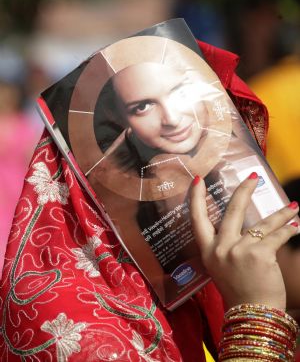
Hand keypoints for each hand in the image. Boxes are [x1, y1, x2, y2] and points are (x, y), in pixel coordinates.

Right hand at [190, 174, 298, 310]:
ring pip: (263, 223)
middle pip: (232, 210)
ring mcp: (239, 250)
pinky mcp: (259, 254)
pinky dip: (289, 231)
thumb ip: (225, 246)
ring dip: (282, 214)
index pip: (197, 219)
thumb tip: (242, 227)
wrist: (251, 315)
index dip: (196, 198)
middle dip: (244, 190)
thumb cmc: (238, 290)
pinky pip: (277, 236)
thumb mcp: (221, 267)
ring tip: (294, 207)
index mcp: (208, 251)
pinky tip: (296, 228)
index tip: (198, 180)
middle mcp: (220, 248)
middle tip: (254, 177)